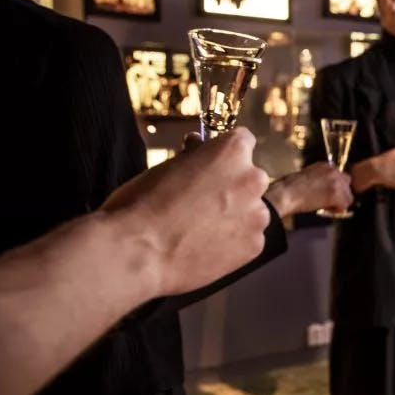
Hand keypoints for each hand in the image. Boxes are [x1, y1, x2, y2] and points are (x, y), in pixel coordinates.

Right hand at [100, 127, 269, 296]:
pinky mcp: (254, 245)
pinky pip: (250, 238)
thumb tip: (198, 146)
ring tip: (206, 228)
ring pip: (255, 210)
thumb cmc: (142, 205)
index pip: (243, 141)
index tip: (214, 166)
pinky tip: (210, 247)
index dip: (225, 155)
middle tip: (207, 202)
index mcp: (232, 150)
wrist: (137, 253)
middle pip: (253, 178)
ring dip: (239, 215)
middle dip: (236, 186)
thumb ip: (193, 156)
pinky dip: (236, 241)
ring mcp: (257, 214)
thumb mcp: (166, 168)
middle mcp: (253, 178)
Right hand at [265, 160, 353, 216]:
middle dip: (340, 193)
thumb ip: (321, 179)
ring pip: (348, 196)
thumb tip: (327, 189)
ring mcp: (336, 182)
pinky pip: (344, 206)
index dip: (335, 187)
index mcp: (326, 165)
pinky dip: (336, 210)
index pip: (340, 176)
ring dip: (338, 203)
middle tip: (328, 201)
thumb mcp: (308, 175)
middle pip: (347, 184)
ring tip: (325, 206)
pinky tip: (325, 209)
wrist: (286, 193)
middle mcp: (334, 171)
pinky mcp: (336, 194)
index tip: (327, 194)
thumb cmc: (290, 187)